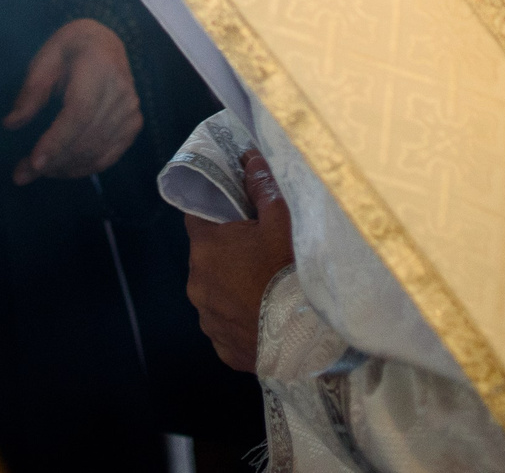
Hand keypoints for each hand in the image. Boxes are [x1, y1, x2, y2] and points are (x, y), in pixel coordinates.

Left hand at [4, 19, 141, 183]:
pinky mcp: (133, 125)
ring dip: (64, 168)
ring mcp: (131, 111)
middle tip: (21, 174)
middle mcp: (121, 91)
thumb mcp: (45, 58)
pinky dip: (84, 168)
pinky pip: (109, 156)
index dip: (58, 140)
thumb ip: (31, 91)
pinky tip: (61, 170)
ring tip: (34, 171)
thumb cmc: (71, 49)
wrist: (106, 42)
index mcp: (99, 67)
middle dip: (53, 161)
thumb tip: (12, 124)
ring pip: (97, 151)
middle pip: (87, 137)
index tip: (34, 162)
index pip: (80, 112)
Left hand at [186, 150, 295, 372]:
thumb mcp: (281, 219)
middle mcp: (196, 284)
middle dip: (229, 251)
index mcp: (205, 248)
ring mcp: (208, 319)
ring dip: (233, 286)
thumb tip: (248, 157)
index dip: (216, 210)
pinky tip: (264, 315)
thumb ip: (261, 185)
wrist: (307, 335)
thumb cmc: (290, 269)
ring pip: (216, 292)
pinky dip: (241, 317)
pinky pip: (227, 324)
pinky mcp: (222, 347)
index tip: (236, 210)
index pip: (197, 216)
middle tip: (261, 250)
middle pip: (208, 257)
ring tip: (266, 287)